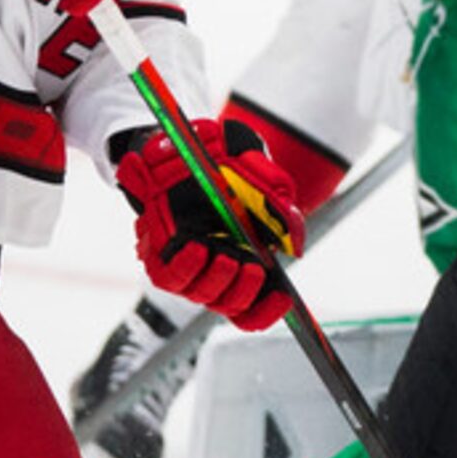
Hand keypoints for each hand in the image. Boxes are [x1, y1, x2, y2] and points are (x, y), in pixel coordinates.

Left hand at [115, 119, 306, 330]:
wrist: (188, 146)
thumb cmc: (228, 168)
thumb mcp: (262, 182)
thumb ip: (282, 211)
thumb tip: (296, 246)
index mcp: (245, 262)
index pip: (254, 307)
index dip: (269, 310)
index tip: (285, 299)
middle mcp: (215, 270)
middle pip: (231, 305)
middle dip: (245, 291)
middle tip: (253, 268)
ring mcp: (188, 266)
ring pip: (203, 295)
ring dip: (219, 280)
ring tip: (227, 256)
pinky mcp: (160, 256)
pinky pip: (170, 277)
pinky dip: (188, 266)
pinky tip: (198, 246)